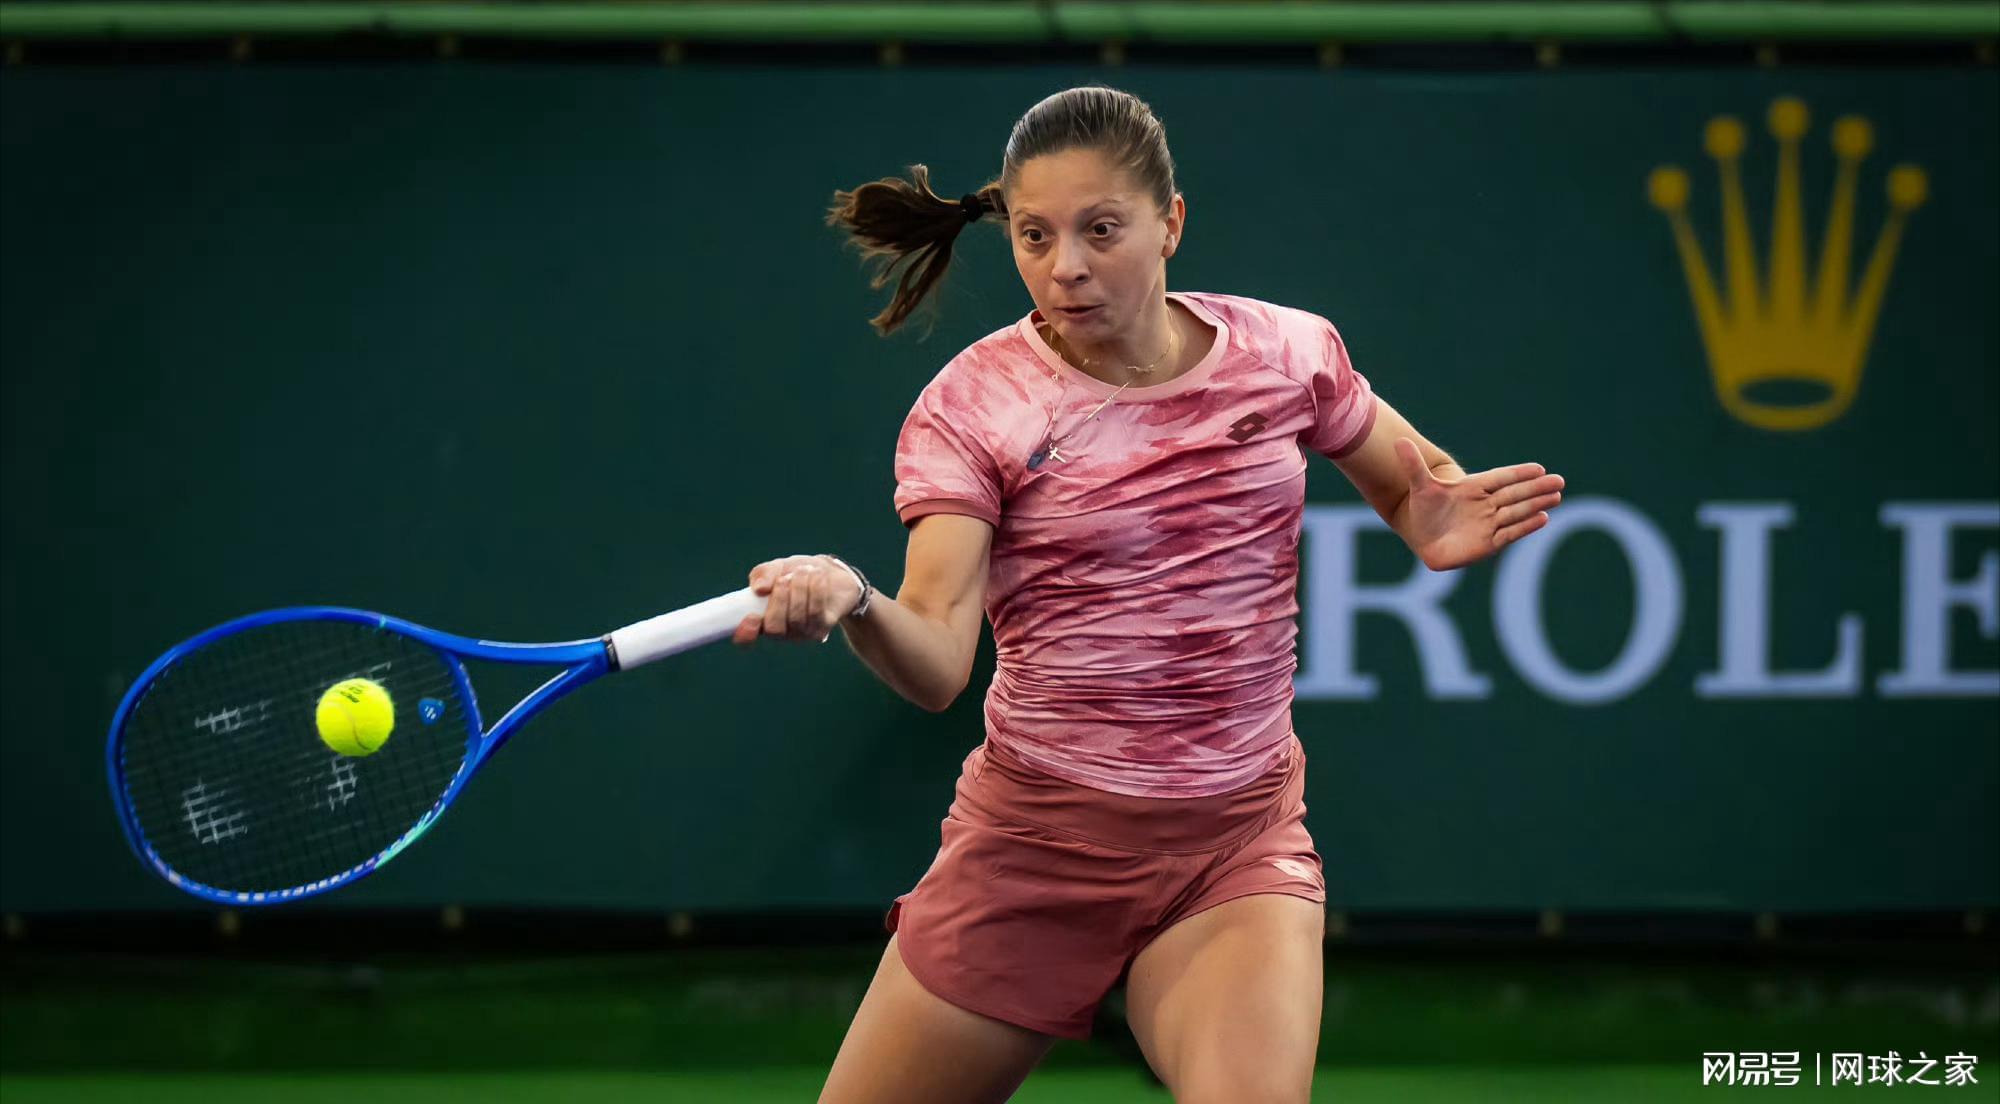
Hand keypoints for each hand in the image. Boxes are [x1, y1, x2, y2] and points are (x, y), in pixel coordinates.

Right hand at [732, 555, 862, 645]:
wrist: (831, 575)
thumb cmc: (798, 573)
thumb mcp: (778, 567)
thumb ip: (764, 573)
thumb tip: (759, 588)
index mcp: (761, 619)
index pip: (746, 638)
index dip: (745, 633)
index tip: (751, 616)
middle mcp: (780, 632)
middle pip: (774, 629)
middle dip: (779, 600)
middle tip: (785, 578)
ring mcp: (801, 634)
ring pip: (796, 619)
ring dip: (799, 590)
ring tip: (803, 570)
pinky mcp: (822, 629)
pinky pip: (816, 613)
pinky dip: (815, 591)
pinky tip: (817, 576)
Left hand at [1393, 438, 1564, 571]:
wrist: (1422, 535)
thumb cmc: (1424, 508)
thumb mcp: (1419, 485)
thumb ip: (1413, 465)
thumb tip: (1398, 441)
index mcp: (1474, 487)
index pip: (1500, 477)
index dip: (1518, 473)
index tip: (1539, 468)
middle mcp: (1486, 503)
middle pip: (1515, 494)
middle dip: (1536, 488)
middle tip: (1559, 481)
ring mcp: (1489, 522)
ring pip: (1517, 512)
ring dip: (1536, 505)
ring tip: (1557, 496)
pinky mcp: (1489, 542)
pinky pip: (1510, 532)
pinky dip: (1525, 526)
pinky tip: (1543, 518)